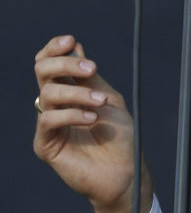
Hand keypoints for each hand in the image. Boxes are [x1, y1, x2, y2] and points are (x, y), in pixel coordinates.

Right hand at [33, 34, 151, 212]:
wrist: (126, 172)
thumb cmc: (120, 137)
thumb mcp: (109, 99)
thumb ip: (90, 78)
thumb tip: (76, 47)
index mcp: (68, 90)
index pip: (48, 63)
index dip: (54, 49)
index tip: (71, 40)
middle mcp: (54, 104)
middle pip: (42, 72)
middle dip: (65, 64)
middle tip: (91, 68)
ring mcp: (48, 124)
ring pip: (47, 94)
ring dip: (77, 92)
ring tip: (101, 103)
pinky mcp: (46, 145)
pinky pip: (48, 120)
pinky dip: (71, 114)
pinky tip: (91, 118)